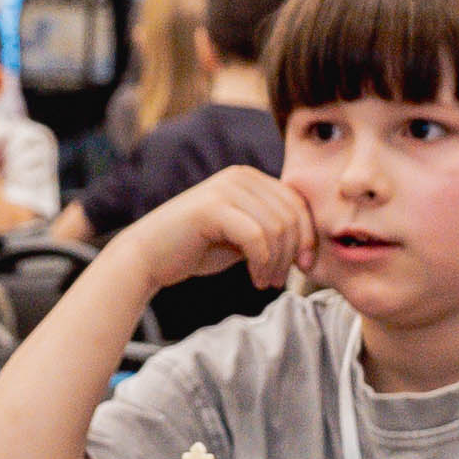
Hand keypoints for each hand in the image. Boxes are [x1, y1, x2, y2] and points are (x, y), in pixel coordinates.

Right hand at [110, 165, 310, 293]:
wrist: (149, 257)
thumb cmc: (196, 249)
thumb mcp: (243, 236)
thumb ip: (271, 230)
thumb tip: (309, 243)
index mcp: (250, 178)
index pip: (297, 203)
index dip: (307, 237)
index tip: (302, 267)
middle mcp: (240, 176)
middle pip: (291, 215)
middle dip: (292, 253)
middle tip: (279, 281)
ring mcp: (226, 188)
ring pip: (277, 228)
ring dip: (277, 263)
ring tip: (265, 282)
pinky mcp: (213, 207)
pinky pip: (257, 237)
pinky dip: (263, 264)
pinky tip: (255, 280)